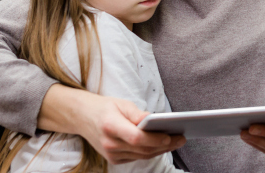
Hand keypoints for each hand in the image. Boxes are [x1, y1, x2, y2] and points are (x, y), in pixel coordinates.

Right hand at [39, 84, 185, 163]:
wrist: (83, 117)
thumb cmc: (105, 107)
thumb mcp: (122, 104)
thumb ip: (139, 114)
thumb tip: (156, 121)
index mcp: (110, 126)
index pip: (136, 138)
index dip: (154, 139)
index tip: (170, 135)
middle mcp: (109, 143)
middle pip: (142, 149)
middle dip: (165, 145)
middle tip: (182, 138)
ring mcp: (111, 154)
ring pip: (142, 155)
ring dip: (161, 150)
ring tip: (177, 141)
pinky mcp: (114, 159)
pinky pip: (137, 157)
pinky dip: (151, 152)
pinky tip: (164, 145)